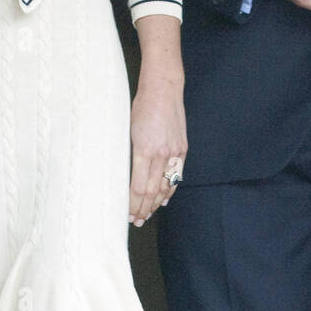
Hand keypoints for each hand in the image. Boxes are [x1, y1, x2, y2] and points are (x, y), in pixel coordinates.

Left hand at [128, 72, 187, 226]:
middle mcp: (160, 154)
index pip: (138, 187)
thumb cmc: (142, 106)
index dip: (133, 203)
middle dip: (144, 208)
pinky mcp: (182, 148)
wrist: (163, 89)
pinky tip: (164, 199)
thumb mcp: (130, 131)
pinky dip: (170, 189)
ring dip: (156, 203)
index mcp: (144, 150)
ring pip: (165, 186)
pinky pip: (176, 175)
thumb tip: (129, 175)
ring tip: (148, 214)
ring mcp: (174, 152)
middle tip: (137, 221)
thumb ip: (133, 154)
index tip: (128, 214)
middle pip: (151, 191)